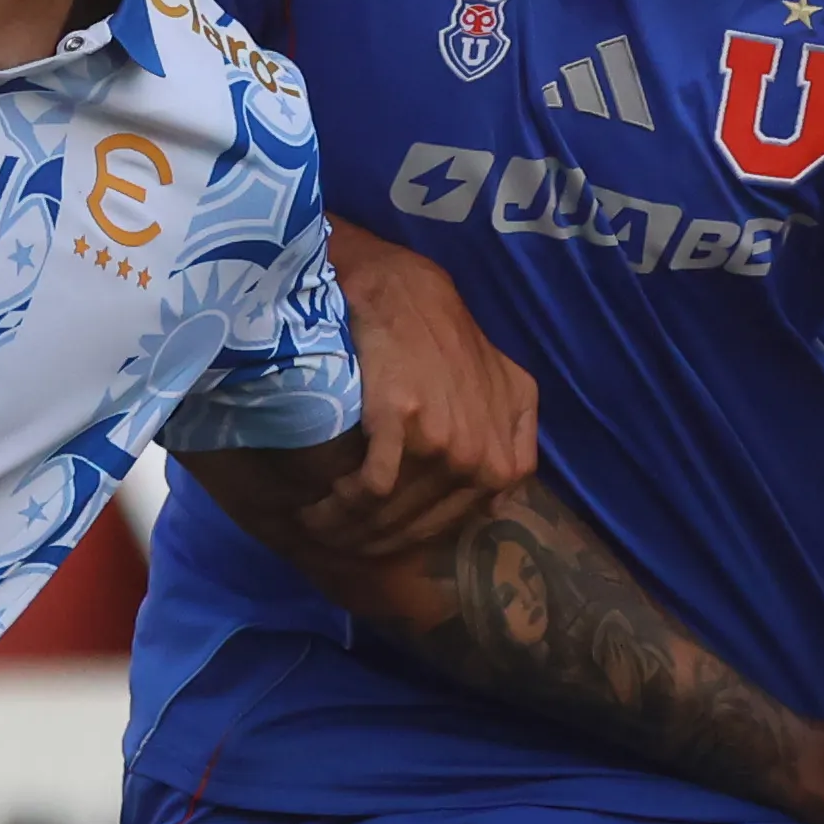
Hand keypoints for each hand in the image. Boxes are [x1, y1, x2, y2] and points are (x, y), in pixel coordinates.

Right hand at [294, 222, 536, 555]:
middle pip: (421, 523)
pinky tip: (313, 505)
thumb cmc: (436, 327)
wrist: (396, 285)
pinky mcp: (407, 427)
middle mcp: (488, 458)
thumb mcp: (493, 383)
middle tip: (328, 537)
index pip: (454, 522)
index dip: (408, 535)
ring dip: (349, 526)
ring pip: (393, 512)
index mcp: (511, 458)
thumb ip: (495, 435)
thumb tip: (480, 491)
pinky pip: (370, 488)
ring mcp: (452, 443)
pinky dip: (338, 504)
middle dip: (373, 538)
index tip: (370, 534)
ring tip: (312, 524)